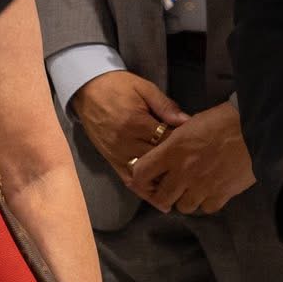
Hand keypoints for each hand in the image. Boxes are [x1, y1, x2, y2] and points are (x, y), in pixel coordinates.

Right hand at [70, 71, 185, 189]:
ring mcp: (116, 153)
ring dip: (162, 182)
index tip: (195, 146)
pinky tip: (157, 195)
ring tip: (180, 187)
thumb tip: (186, 121)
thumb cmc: (117, 86)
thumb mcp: (144, 88)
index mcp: (136, 122)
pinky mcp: (109, 159)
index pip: (167, 141)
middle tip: (193, 168)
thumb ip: (165, 105)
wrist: (87, 89)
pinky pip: (128, 179)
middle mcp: (126, 142)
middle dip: (176, 165)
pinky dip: (143, 189)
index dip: (183, 144)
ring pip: (144, 176)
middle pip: (158, 161)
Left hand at [129, 101, 253, 214]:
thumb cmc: (223, 120)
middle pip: (161, 198)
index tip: (147, 179)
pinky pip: (206, 208)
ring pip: (184, 207)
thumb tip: (166, 150)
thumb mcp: (190, 123)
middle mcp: (183, 171)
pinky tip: (211, 190)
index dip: (140, 179)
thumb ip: (175, 141)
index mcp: (172, 150)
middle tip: (170, 188)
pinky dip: (207, 202)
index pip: (141, 173)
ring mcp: (202, 186)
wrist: (255, 130)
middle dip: (164, 195)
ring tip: (193, 188)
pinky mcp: (221, 194)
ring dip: (186, 199)